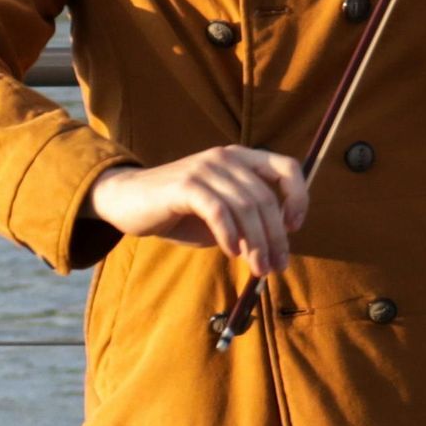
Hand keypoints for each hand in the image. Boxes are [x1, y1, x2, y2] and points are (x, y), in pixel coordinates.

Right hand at [90, 147, 307, 277]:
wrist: (127, 200)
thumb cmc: (178, 211)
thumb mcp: (220, 215)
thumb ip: (246, 222)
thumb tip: (275, 249)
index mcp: (240, 158)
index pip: (285, 167)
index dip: (298, 197)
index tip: (294, 228)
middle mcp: (226, 158)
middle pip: (266, 198)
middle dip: (275, 237)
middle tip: (276, 266)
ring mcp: (205, 168)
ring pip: (245, 207)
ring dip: (256, 243)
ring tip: (257, 268)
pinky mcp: (185, 185)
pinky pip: (218, 211)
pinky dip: (229, 234)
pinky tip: (231, 252)